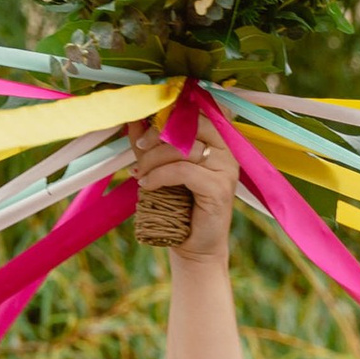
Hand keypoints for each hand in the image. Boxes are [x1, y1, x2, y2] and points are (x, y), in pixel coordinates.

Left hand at [127, 113, 238, 270]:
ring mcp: (227, 167)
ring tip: (140, 175)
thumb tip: (132, 119)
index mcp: (218, 138)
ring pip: (183, 148)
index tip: (142, 130)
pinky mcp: (220, 187)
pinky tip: (147, 186)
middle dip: (156, 135)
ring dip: (153, 160)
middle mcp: (227, 148)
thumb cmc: (179, 206)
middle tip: (138, 150)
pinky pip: (183, 170)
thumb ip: (150, 143)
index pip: (193, 112)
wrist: (195, 246)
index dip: (166, 115)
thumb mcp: (161, 167)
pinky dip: (159, 176)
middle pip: (188, 126)